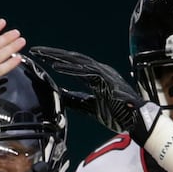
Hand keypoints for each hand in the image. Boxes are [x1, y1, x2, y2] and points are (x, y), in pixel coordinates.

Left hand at [28, 46, 144, 133]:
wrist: (135, 120)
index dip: (56, 59)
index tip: (40, 56)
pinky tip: (58, 66)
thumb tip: (60, 94)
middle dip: (54, 54)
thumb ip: (75, 99)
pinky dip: (71, 69)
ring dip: (60, 58)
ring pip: (78, 62)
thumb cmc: (116, 112)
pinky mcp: (106, 81)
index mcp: (95, 76)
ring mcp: (103, 74)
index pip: (72, 64)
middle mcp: (99, 71)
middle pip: (73, 59)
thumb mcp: (88, 106)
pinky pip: (86, 73)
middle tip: (37, 51)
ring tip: (44, 55)